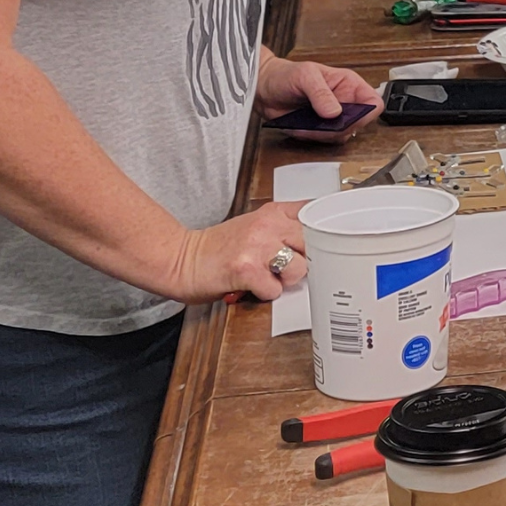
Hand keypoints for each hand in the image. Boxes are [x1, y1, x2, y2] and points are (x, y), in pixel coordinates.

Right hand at [170, 202, 309, 304]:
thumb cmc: (217, 248)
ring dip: (286, 280)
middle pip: (314, 243)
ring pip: (300, 268)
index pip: (315, 212)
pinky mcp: (247, 270)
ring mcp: (257, 247)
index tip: (325, 239)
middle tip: (286, 267)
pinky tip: (253, 287)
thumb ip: (283, 229)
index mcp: (271, 212)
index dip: (323, 229)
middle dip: (305, 260)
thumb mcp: (254, 226)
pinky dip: (266, 294)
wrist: (180, 260)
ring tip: (268, 277)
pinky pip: (276, 289)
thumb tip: (316, 243)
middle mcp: (267, 225)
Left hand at [257, 55, 382, 129]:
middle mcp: (344, 102)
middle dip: (340, 126)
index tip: (350, 116)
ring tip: (306, 123)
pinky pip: (325, 141)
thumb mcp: (305, 76)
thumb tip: (335, 111)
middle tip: (323, 122)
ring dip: (324, 134)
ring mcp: (333, 118)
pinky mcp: (320, 130)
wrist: (264, 89)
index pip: (373, 102)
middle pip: (359, 123)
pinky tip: (301, 127)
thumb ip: (321, 93)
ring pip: (342, 135)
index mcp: (349, 85)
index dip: (367, 112)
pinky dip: (312, 137)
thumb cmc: (285, 75)